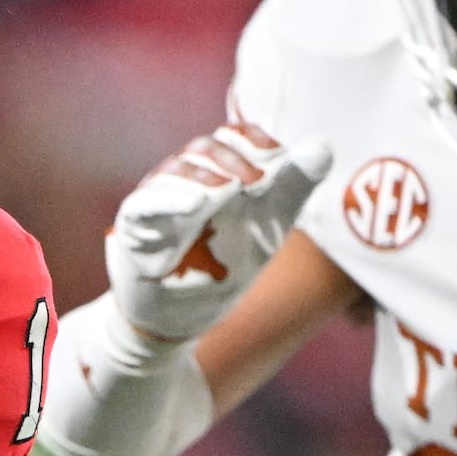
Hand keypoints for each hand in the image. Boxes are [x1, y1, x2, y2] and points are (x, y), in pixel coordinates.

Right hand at [106, 122, 332, 340]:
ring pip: (174, 172)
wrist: (182, 317)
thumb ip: (293, 186)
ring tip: (231, 189)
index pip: (232, 138)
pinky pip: (144, 204)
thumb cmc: (222, 265)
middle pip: (203, 149)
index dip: (251, 139)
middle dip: (233, 159)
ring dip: (205, 176)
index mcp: (218, 173)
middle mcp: (185, 180)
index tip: (275, 155)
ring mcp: (156, 201)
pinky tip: (196, 205)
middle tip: (259, 181)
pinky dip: (167, 199)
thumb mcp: (268, 227)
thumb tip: (323, 147)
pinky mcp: (133, 228)